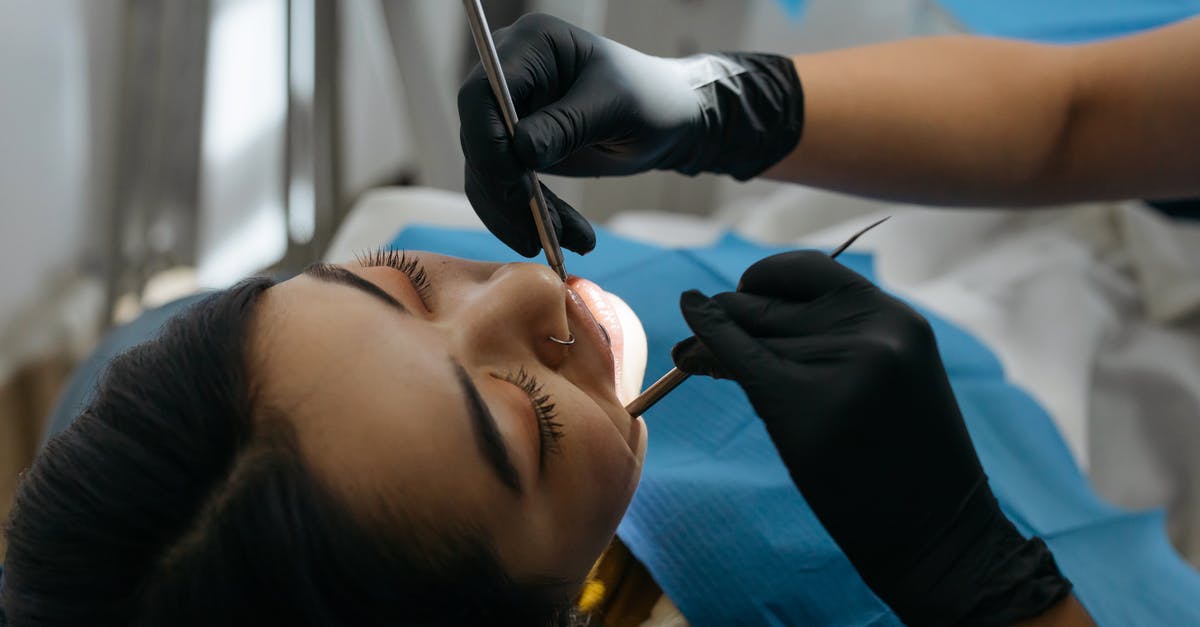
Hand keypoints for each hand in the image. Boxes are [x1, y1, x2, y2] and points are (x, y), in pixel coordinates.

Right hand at [457, 13, 803, 255]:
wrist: (671, 120)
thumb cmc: (651, 98)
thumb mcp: (614, 107)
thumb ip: (566, 125)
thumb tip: (520, 151)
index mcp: (531, 46)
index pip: (481, 94)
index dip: (487, 142)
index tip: (515, 184)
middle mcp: (510, 76)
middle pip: (477, 138)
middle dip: (502, 190)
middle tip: (535, 232)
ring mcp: (511, 114)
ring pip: (487, 172)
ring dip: (516, 213)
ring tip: (565, 240)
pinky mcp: (517, 147)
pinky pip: (505, 188)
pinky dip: (528, 216)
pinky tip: (565, 236)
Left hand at [673, 251, 1070, 625]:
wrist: (940, 536)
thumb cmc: (907, 463)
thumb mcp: (886, 378)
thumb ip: (830, 338)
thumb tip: (733, 308)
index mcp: (896, 317)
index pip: (807, 269)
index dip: (764, 280)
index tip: (744, 297)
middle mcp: (871, 332)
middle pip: (766, 304)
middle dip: (727, 315)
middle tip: (696, 335)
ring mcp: (838, 367)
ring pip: (745, 334)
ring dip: (708, 340)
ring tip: (691, 358)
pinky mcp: (803, 406)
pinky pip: (736, 357)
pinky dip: (705, 341)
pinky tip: (689, 337)